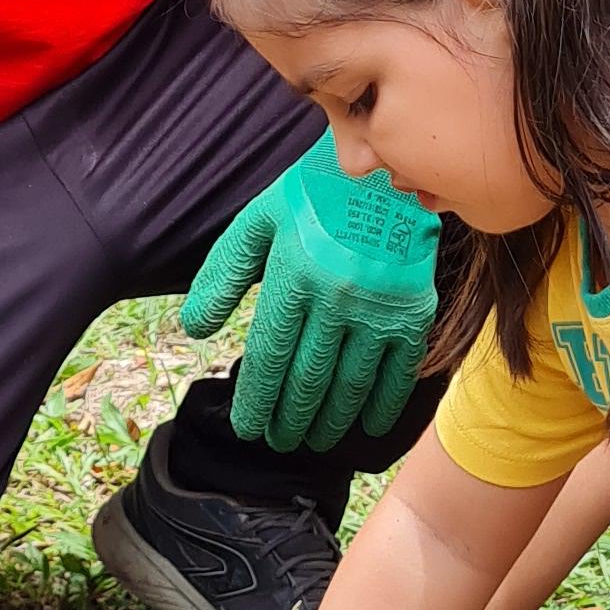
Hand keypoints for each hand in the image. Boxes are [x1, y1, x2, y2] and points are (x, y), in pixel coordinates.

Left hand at [181, 132, 441, 450]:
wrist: (388, 167)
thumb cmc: (314, 195)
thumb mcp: (259, 221)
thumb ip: (223, 274)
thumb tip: (196, 329)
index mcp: (293, 273)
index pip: (268, 357)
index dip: (257, 401)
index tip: (249, 428)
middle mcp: (336, 295)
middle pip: (307, 379)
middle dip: (289, 419)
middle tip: (279, 441)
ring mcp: (379, 305)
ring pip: (349, 384)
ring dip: (329, 421)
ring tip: (313, 439)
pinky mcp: (414, 309)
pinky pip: (397, 372)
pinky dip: (380, 406)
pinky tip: (365, 425)